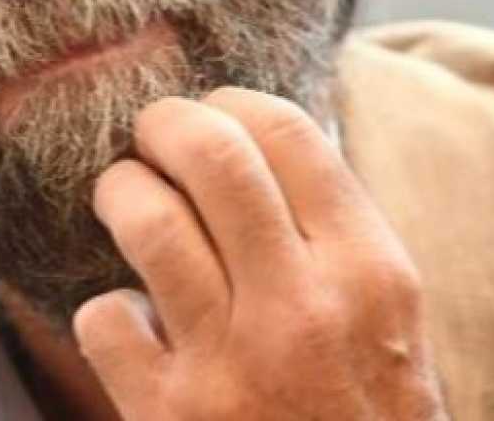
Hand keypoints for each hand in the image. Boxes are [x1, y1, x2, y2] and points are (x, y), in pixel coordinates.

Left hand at [74, 87, 447, 419]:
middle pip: (211, 153)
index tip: (213, 114)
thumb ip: (335, 236)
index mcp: (371, 271)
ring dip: (121, 193)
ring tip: (123, 199)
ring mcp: (234, 363)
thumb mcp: (389, 324)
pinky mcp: (170, 417)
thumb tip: (261, 138)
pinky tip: (129, 325)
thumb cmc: (367, 419)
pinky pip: (104, 318)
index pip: (288, 131)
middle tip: (149, 136)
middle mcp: (305, 306)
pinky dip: (106, 313)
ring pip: (147, 219)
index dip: (232, 104)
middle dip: (163, 126)